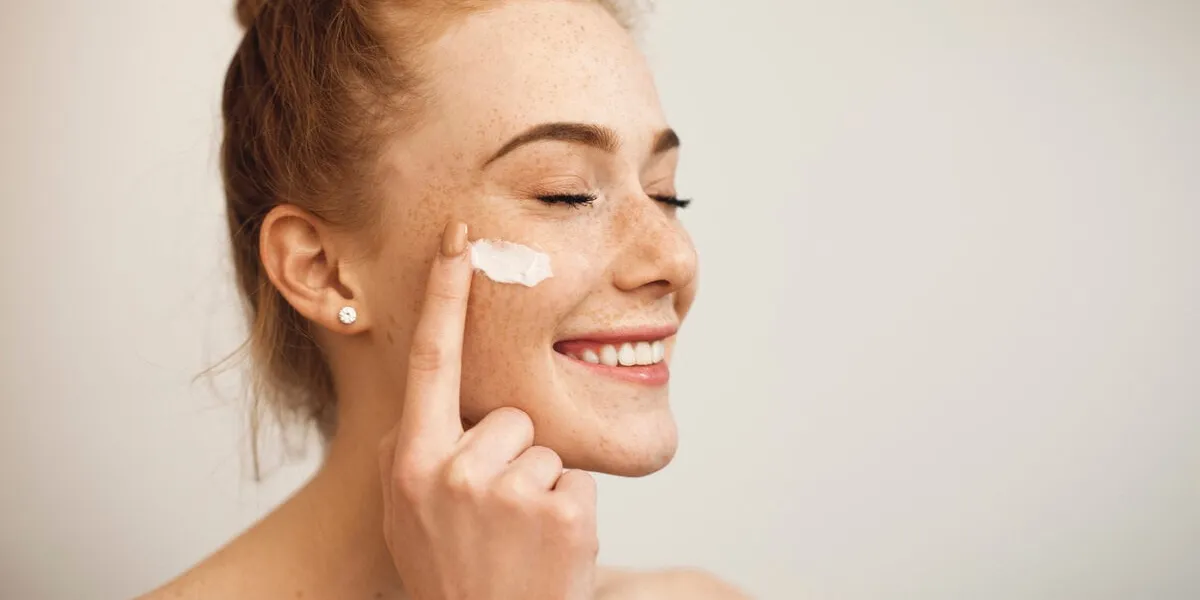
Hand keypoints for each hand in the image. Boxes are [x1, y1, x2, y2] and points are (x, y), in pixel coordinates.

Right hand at [378, 221, 598, 599]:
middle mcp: (453, 469)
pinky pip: (576, 480)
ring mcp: (508, 491)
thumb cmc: (451, 575)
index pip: (431, 360)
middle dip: (512, 458)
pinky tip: (546, 550)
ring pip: (545, 449)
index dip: (444, 293)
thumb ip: (415, 453)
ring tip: (517, 540)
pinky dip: (570, 513)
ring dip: (540, 489)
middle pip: (510, 415)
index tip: (460, 237)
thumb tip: (424, 403)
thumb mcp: (407, 514)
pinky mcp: (562, 512)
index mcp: (411, 461)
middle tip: (494, 521)